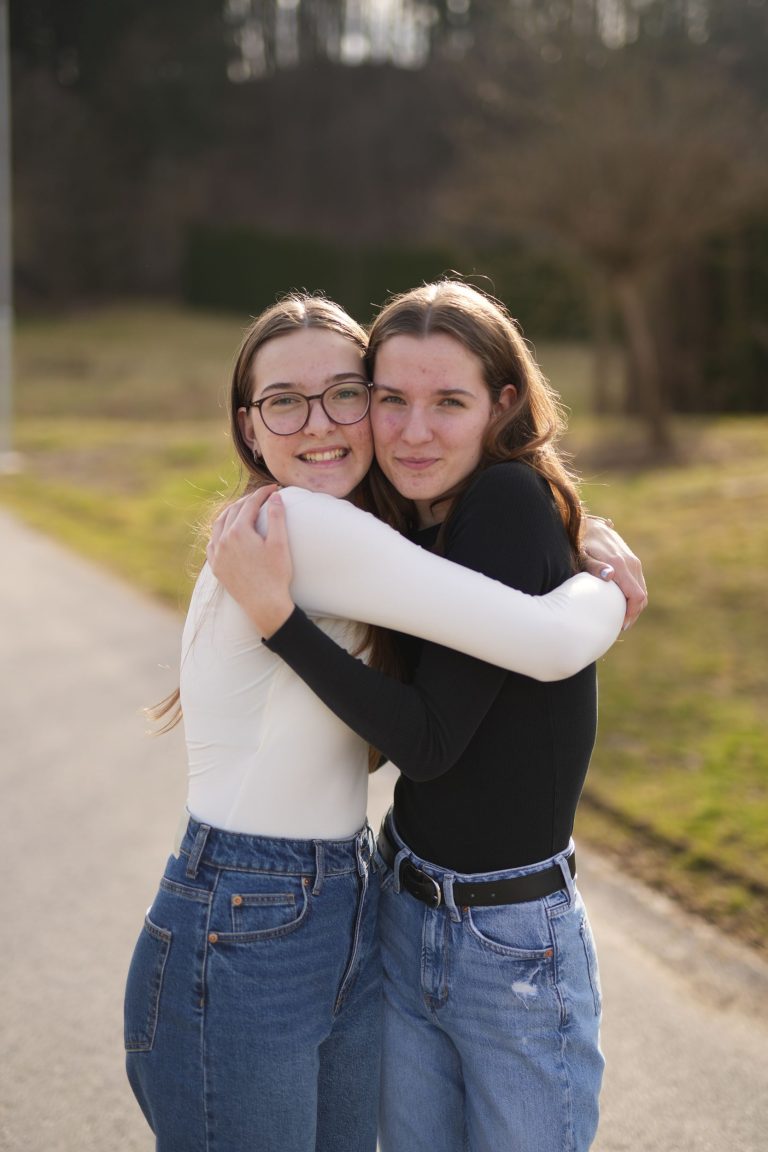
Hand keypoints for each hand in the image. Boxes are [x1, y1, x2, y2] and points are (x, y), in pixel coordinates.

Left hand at [207, 486, 295, 636]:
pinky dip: (220, 532)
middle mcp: (223, 540)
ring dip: (231, 513)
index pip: (250, 504)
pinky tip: (227, 533)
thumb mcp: (279, 543)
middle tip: (262, 497)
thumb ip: (277, 517)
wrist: (264, 605)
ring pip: (219, 525)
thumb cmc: (275, 575)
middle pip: (233, 511)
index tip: (274, 488)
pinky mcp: (216, 567)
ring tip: (243, 509)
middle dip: (248, 501)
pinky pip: (212, 543)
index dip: (262, 493)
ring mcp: (217, 554)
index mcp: (239, 531)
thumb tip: (275, 497)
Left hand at [581, 517, 647, 630]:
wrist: (588, 525)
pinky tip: (620, 603)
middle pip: (642, 596)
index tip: (620, 625)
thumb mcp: (582, 555)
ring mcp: (633, 561)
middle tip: (618, 626)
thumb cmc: (580, 543)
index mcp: (621, 565)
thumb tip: (610, 575)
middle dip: (633, 614)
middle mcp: (631, 563)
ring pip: (642, 590)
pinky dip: (633, 596)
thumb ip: (594, 566)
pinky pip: (638, 583)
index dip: (631, 614)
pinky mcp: (632, 560)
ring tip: (619, 617)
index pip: (637, 596)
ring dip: (634, 606)